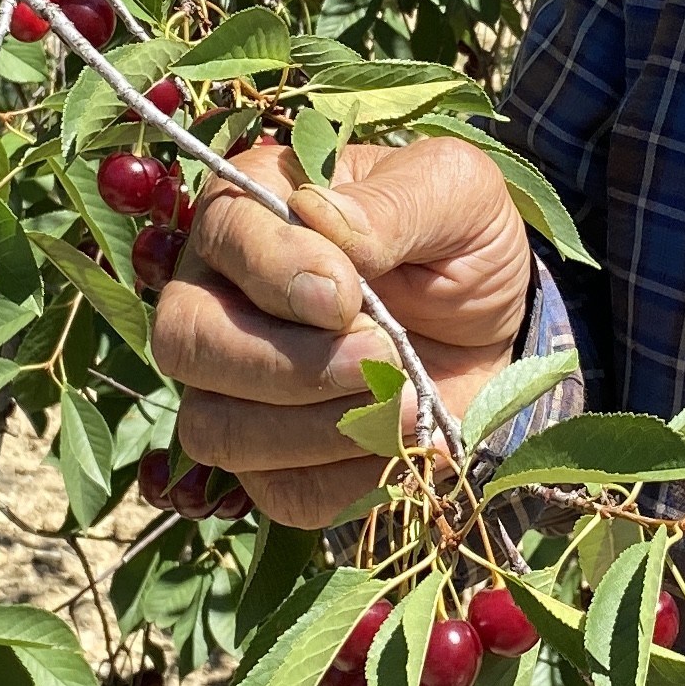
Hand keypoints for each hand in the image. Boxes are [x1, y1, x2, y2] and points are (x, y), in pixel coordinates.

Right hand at [149, 135, 533, 527]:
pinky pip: (280, 493)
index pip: (224, 233)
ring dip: (317, 428)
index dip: (276, 270)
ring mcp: (233, 389)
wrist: (496, 327)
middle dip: (287, 363)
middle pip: (188, 342)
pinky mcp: (273, 464)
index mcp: (254, 208)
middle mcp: (218, 297)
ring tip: (408, 404)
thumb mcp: (456, 193)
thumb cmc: (460, 242)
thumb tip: (322, 218)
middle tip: (382, 357)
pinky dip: (349, 481)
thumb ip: (392, 202)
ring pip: (215, 428)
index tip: (347, 296)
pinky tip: (404, 446)